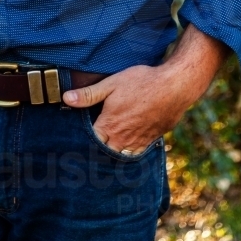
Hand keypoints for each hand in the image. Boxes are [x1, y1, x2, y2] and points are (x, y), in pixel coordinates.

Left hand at [62, 24, 228, 153]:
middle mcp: (122, 139)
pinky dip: (127, 156)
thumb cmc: (142, 82)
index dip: (80, 144)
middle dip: (94, 154)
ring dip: (110, 157)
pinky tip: (123, 152)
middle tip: (83, 156)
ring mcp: (137, 142)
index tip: (71, 147)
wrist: (174, 87)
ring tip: (101, 157)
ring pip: (119, 158)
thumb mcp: (112, 83)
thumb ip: (89, 94)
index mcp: (108, 126)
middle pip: (103, 154)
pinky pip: (135, 155)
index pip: (89, 143)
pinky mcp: (150, 141)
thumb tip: (66, 99)